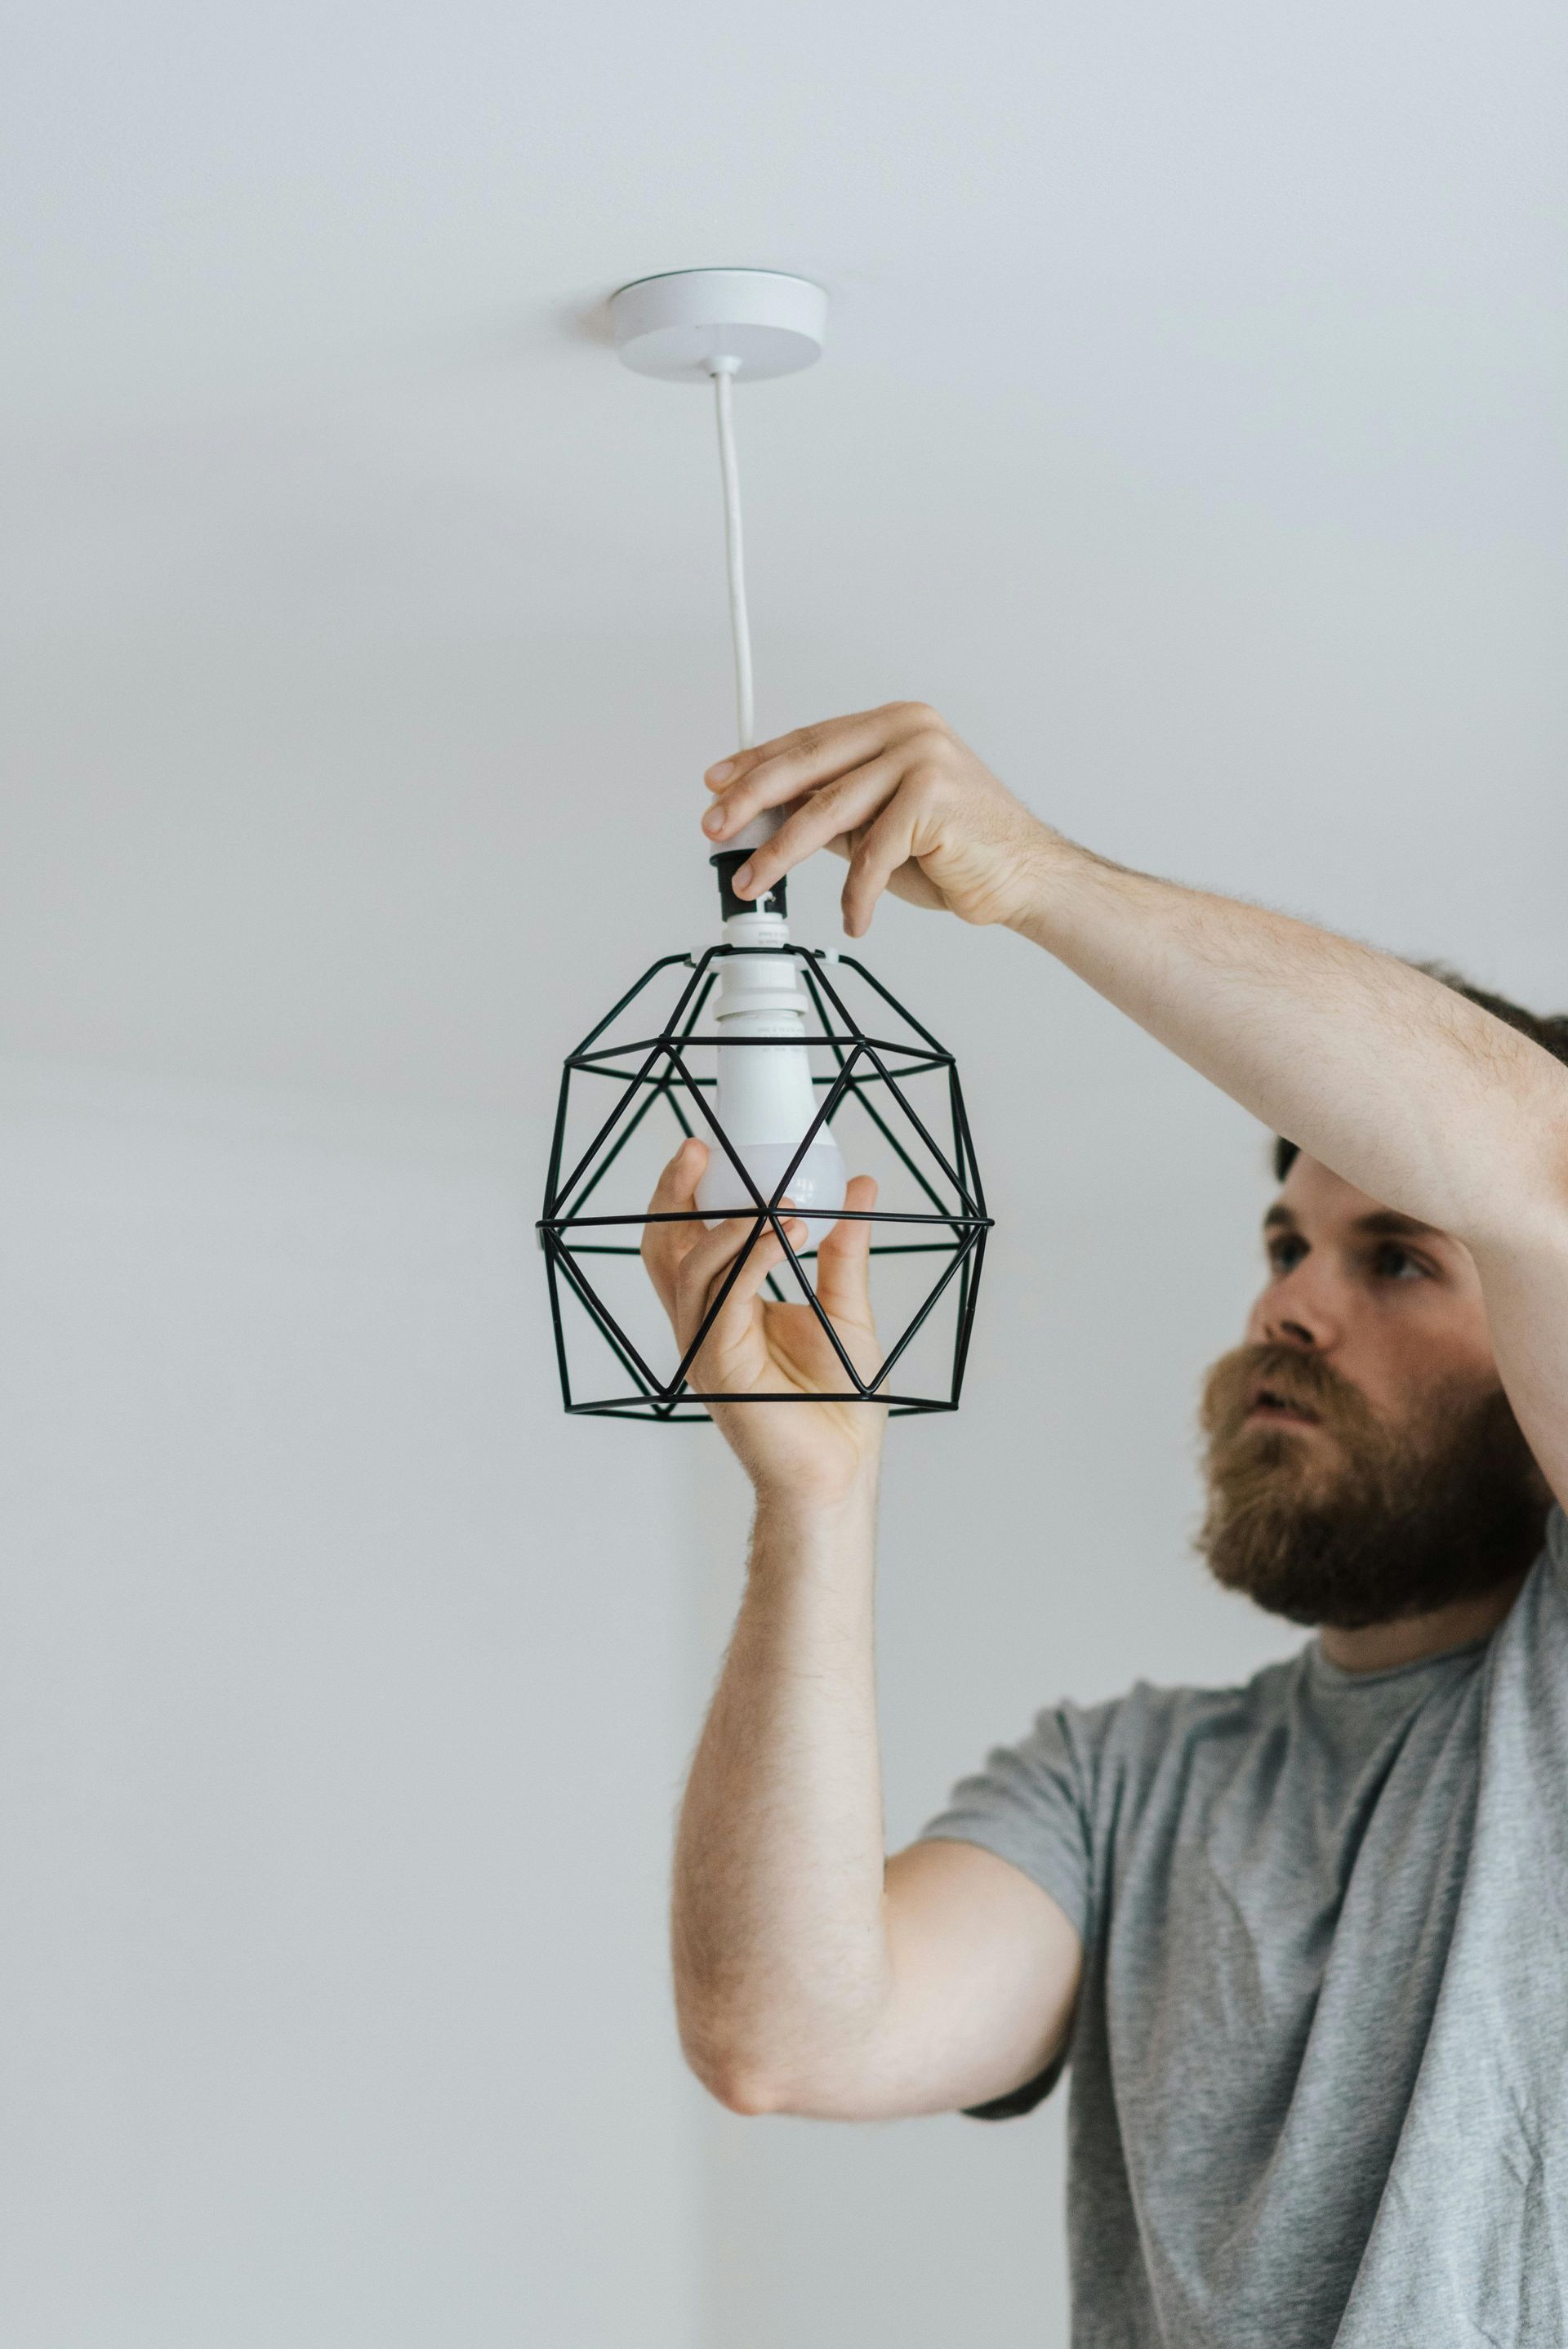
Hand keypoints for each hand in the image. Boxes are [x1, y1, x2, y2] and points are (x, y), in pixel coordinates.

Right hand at [641, 1138, 884, 1503]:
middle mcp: (706, 1324)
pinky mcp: (720, 1365)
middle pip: (666, 1248)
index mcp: (726, 1309)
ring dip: (726, 1222)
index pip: (689, 1241)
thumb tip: (862, 1188)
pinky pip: (723, 1298)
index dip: (687, 1195)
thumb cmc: (841, 1405)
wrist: (841, 1470)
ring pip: (689, 1268)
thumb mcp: (847, 1308)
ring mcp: (707, 1345)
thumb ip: (844, 1250)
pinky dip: (749, 1257)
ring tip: (773, 1195)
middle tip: (699, 1149)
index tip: (706, 1148)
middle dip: (674, 1195)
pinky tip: (781, 1232)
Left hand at [699, 701, 1053, 936]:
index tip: (717, 785)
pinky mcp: (933, 797)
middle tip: (714, 828)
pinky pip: (871, 855)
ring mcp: (922, 758)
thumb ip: (833, 812)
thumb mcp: (880, 826)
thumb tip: (765, 817)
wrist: (1026, 875)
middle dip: (752, 801)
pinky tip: (853, 919)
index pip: (809, 741)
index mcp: (894, 724)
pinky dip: (856, 896)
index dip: (757, 763)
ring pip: (828, 811)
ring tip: (752, 882)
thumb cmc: (958, 850)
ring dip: (781, 854)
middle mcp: (908, 729)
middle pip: (808, 766)